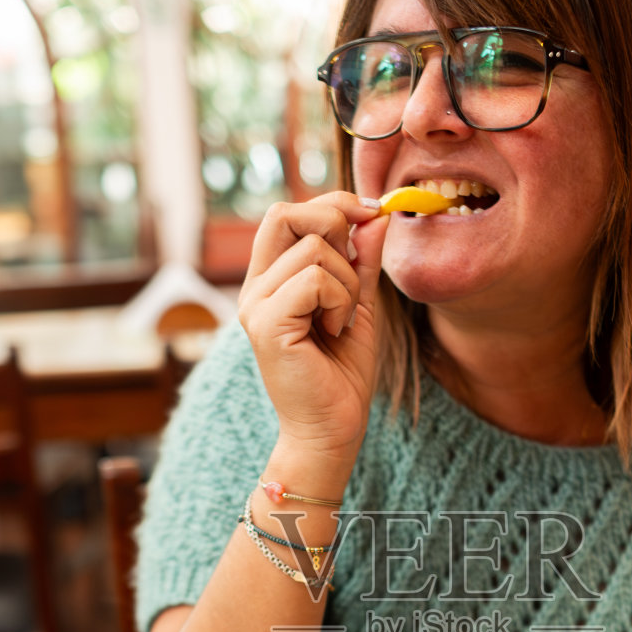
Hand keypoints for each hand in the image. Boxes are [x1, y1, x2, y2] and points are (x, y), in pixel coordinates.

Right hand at [238, 191, 389, 458]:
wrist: (334, 428)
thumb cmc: (343, 373)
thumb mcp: (360, 303)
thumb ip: (364, 261)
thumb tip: (377, 215)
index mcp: (270, 279)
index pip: (286, 213)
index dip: (331, 204)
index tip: (371, 215)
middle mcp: (254, 287)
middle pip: (285, 213)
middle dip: (334, 224)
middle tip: (356, 268)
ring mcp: (255, 305)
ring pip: (313, 250)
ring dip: (347, 283)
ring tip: (341, 321)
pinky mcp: (265, 324)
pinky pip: (314, 280)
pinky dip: (340, 302)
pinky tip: (334, 332)